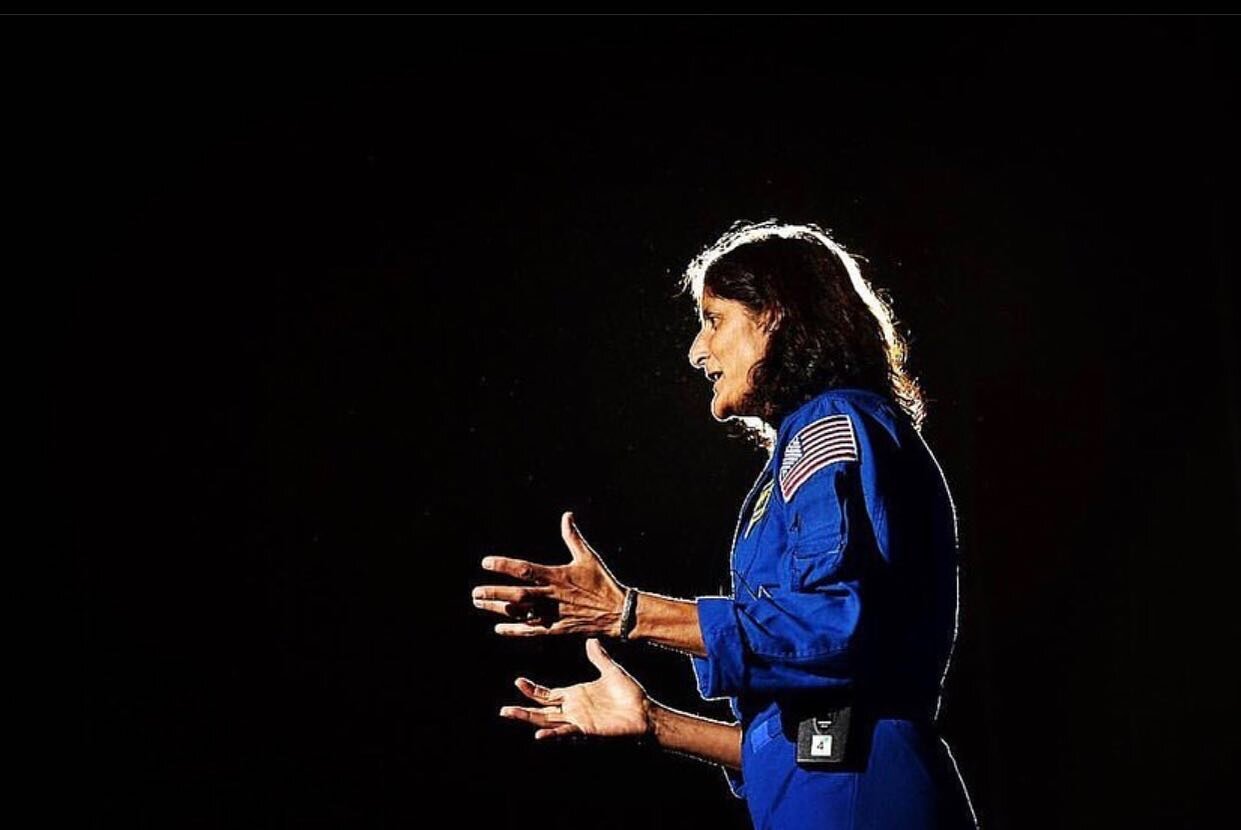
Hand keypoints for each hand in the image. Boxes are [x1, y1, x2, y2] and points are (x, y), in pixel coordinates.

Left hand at [472, 511, 627, 637]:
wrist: (619, 612)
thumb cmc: (602, 582)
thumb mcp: (588, 557)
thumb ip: (573, 537)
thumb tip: (567, 515)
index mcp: (557, 576)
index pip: (525, 569)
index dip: (504, 566)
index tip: (486, 563)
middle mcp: (551, 596)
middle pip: (517, 596)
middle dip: (495, 594)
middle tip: (475, 593)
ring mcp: (553, 613)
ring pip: (520, 613)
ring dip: (498, 609)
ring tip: (479, 604)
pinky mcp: (557, 628)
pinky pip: (532, 631)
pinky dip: (514, 630)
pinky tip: (499, 628)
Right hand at [499, 638, 650, 740]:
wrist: (645, 712)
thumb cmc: (629, 694)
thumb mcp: (610, 671)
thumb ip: (599, 657)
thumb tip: (590, 640)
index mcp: (575, 695)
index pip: (546, 694)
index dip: (531, 690)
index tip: (517, 681)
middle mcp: (573, 709)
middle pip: (541, 711)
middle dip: (522, 710)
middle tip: (503, 710)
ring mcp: (578, 720)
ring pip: (547, 721)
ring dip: (529, 719)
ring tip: (511, 715)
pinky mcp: (587, 729)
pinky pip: (566, 731)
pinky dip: (552, 734)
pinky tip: (539, 734)